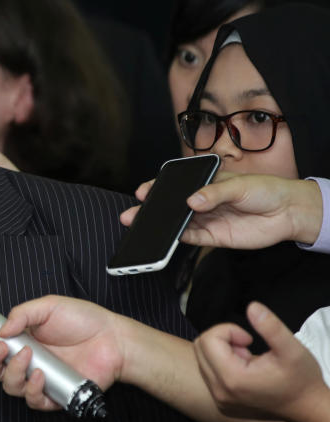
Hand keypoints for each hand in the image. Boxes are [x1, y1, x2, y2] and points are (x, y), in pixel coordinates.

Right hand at [0, 295, 124, 410]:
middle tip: (0, 348)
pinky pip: (33, 400)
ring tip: (28, 356)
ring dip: (13, 372)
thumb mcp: (49, 306)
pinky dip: (32, 389)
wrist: (113, 339)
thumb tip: (1, 329)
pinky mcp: (53, 395)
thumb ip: (21, 314)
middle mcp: (26, 360)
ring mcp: (38, 378)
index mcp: (21, 339)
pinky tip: (40, 374)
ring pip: (10, 387)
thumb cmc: (84, 320)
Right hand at [120, 173, 323, 247]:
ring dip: (160, 227)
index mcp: (204, 182)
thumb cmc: (265, 189)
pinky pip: (191, 238)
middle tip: (132, 215)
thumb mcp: (239, 184)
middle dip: (151, 211)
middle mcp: (201, 201)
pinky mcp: (214, 237)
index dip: (156, 188)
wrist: (288, 212)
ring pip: (177, 224)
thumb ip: (214, 193)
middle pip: (171, 206)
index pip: (174, 184)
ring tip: (143, 229)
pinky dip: (178, 239)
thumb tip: (192, 202)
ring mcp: (206, 219)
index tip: (142, 192)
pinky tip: (167, 238)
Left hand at [195, 302, 329, 421]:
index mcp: (233, 379)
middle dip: (223, 340)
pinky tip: (245, 369)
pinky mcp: (221, 402)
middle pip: (201, 348)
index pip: (208, 340)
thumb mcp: (292, 349)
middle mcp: (220, 392)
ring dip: (222, 352)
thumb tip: (252, 307)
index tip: (249, 338)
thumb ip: (271, 327)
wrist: (308, 408)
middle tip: (248, 347)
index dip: (228, 331)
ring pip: (202, 359)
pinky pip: (208, 372)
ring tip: (248, 359)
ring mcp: (220, 399)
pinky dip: (222, 364)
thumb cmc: (301, 379)